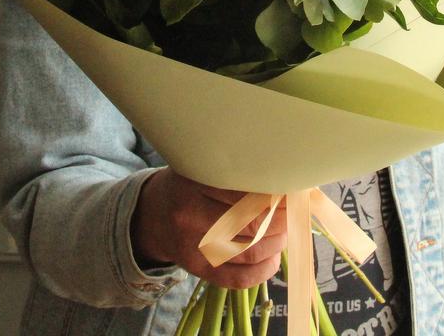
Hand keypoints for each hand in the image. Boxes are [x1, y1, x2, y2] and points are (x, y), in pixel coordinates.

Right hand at [132, 168, 286, 287]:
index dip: (274, 193)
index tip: (290, 189)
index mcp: (193, 182)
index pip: (243, 191)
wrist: (152, 214)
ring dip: (276, 244)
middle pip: (250, 224)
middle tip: (292, 211)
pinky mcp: (198, 270)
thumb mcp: (201, 166)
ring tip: (284, 232)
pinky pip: (238, 278)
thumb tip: (283, 176)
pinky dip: (263, 271)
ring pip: (249, 252)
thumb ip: (234, 170)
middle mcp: (190, 216)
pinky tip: (273, 258)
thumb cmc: (187, 184)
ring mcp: (193, 247)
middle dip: (280, 220)